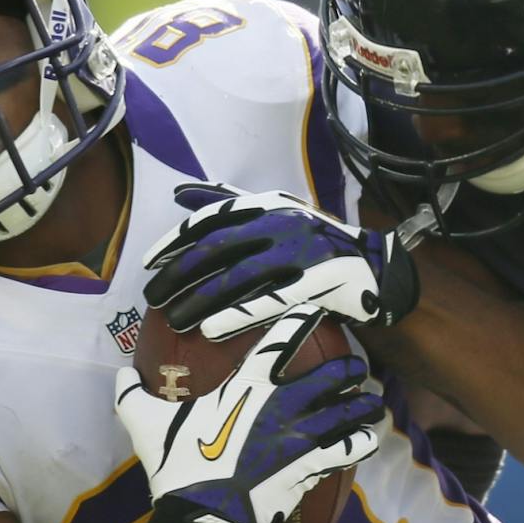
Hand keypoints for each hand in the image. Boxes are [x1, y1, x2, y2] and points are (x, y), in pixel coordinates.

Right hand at [113, 311, 383, 522]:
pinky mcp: (311, 469)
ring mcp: (301, 438)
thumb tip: (120, 376)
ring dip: (363, 405)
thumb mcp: (144, 424)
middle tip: (355, 366)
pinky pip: (347, 451)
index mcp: (247, 386)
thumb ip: (133, 395)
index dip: (302, 320)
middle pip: (331, 374)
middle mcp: (282, 405)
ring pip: (348, 412)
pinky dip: (360, 443)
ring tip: (373, 402)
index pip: (282, 339)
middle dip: (347, 368)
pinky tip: (367, 439)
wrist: (200, 518)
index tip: (316, 310)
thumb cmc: (175, 466)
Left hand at [143, 183, 424, 339]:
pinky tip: (211, 330)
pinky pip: (271, 301)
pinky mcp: (319, 283)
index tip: (148, 264)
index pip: (212, 220)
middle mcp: (285, 223)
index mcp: (270, 205)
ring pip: (240, 278)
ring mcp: (304, 252)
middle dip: (180, 274)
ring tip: (174, 319)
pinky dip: (238, 315)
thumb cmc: (314, 246)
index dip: (176, 241)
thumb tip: (181, 193)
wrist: (375, 269)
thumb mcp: (277, 214)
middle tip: (154, 299)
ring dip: (201, 299)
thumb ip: (231, 203)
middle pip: (219, 249)